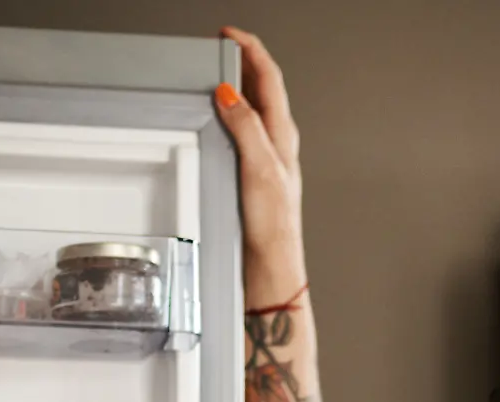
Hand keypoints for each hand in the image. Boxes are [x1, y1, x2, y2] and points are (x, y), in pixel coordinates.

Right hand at [215, 27, 307, 300]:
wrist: (272, 268)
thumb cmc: (273, 228)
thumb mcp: (259, 169)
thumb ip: (246, 128)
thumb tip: (229, 95)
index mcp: (283, 136)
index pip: (269, 78)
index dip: (250, 50)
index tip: (229, 34)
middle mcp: (277, 145)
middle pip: (261, 90)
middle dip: (240, 63)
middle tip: (218, 49)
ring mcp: (266, 160)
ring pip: (252, 111)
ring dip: (235, 89)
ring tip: (217, 75)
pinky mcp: (254, 177)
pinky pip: (242, 135)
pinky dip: (229, 119)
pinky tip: (218, 125)